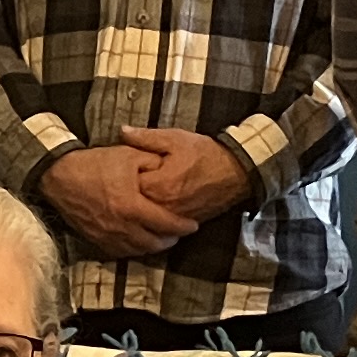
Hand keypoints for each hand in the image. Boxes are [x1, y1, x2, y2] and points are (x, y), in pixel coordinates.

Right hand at [43, 145, 199, 259]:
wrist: (59, 175)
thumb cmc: (94, 163)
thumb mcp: (128, 155)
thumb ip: (153, 162)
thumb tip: (170, 171)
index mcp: (132, 207)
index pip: (166, 224)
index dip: (183, 227)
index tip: (193, 225)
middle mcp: (121, 226)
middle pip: (154, 243)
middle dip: (171, 240)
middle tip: (179, 233)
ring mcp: (107, 236)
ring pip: (138, 250)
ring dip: (153, 246)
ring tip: (162, 238)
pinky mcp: (95, 239)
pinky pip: (120, 252)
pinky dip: (134, 249)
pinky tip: (139, 241)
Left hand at [121, 126, 253, 223]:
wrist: (236, 172)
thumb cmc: (205, 153)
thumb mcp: (174, 138)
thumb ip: (145, 137)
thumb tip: (122, 132)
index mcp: (159, 185)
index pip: (128, 186)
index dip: (122, 178)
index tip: (120, 173)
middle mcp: (165, 206)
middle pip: (135, 205)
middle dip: (129, 195)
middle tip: (124, 186)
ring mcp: (175, 217)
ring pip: (148, 217)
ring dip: (142, 208)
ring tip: (138, 196)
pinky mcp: (184, 222)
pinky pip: (163, 224)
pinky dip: (156, 216)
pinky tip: (154, 206)